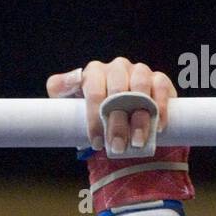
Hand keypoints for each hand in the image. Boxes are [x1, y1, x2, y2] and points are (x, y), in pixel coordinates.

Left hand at [46, 58, 176, 153]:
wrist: (124, 116)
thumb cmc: (96, 113)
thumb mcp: (72, 104)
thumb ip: (61, 92)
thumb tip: (55, 85)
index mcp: (95, 73)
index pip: (94, 91)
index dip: (95, 118)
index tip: (96, 143)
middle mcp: (117, 68)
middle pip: (118, 91)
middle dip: (117, 122)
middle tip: (117, 147)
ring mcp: (139, 71)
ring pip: (140, 88)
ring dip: (139, 117)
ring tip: (137, 142)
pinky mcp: (158, 79)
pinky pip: (160, 88)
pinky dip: (160, 108)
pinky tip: (157, 128)